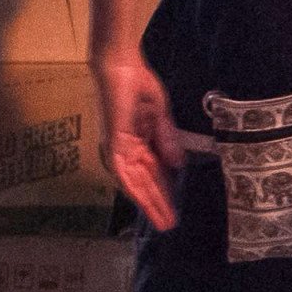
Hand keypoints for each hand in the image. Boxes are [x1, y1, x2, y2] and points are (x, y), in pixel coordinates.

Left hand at [92, 45, 193, 230]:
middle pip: (144, 184)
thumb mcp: (161, 116)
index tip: (175, 210)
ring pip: (134, 183)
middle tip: (170, 224)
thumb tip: (178, 165)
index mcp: (138, 143)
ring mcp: (118, 148)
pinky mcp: (113, 143)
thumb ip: (167, 140)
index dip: (164, 192)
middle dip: (157, 204)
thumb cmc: (139, 85)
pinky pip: (123, 171)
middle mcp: (126, 151)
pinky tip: (143, 202)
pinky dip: (133, 187)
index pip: (153, 174)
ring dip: (148, 202)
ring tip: (162, 220)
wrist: (122, 67)